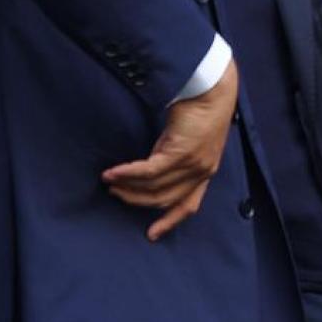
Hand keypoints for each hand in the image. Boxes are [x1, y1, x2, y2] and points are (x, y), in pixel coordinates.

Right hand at [102, 62, 239, 240]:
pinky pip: (149, 171)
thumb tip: (147, 171)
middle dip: (136, 200)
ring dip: (128, 187)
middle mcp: (202, 172)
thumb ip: (172, 157)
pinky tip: (112, 173)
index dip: (169, 221)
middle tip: (115, 194)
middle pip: (164, 199)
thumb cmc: (200, 108)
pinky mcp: (181, 152)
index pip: (188, 205)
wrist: (212, 87)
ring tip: (109, 182)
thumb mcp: (186, 139)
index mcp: (205, 171)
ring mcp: (193, 164)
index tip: (151, 234)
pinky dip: (128, 174)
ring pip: (154, 187)